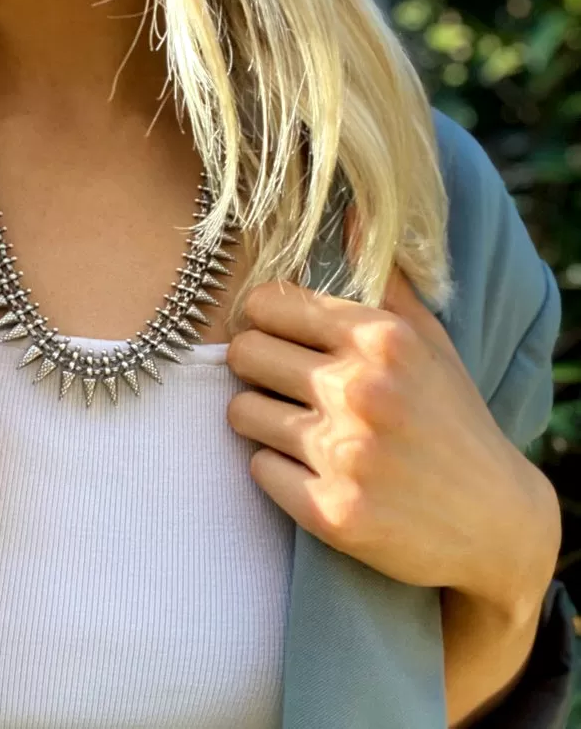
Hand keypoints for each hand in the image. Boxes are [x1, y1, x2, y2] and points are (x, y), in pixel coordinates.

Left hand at [225, 269, 559, 620]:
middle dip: (254, 367)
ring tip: (296, 427)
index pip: (267, 302)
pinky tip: (309, 470)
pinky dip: (276, 469)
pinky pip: (257, 468)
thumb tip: (353, 212)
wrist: (494, 522)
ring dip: (260, 419)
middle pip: (243, 353)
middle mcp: (360, 390)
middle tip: (279, 382)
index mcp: (382, 340)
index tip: (277, 335)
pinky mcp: (331, 511)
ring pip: (240, 412)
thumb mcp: (430, 342)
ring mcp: (345, 454)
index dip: (262, 318)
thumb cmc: (452, 420)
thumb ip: (385, 279)